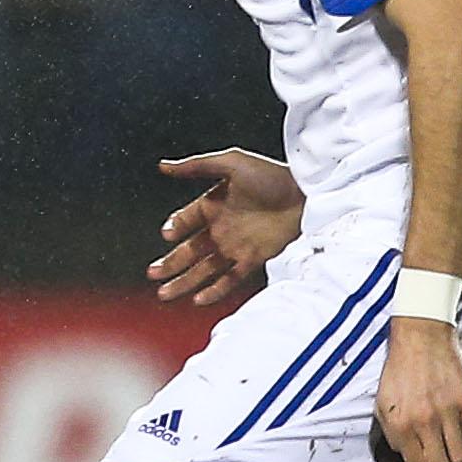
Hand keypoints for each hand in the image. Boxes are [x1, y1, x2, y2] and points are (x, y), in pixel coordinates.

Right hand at [147, 149, 302, 304]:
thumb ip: (197, 166)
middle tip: (152, 274)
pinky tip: (198, 299)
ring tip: (165, 294)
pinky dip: (214, 290)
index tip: (167, 234)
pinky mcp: (253, 260)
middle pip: (189, 251)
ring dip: (184, 282)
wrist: (308, 194)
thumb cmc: (273, 175)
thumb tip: (163, 166)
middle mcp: (221, 228)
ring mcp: (236, 247)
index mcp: (213, 205)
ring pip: (204, 270)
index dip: (174, 228)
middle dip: (170, 264)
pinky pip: (230, 280)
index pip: (184, 220)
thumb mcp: (232, 162)